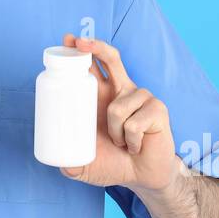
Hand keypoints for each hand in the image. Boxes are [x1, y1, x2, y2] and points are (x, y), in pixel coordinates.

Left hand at [58, 33, 180, 191]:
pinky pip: (134, 123)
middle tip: (79, 43)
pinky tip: (135, 145)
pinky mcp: (157, 109)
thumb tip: (60, 165)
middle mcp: (122, 90)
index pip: (93, 66)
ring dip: (115, 132)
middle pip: (111, 57)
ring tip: (120, 143)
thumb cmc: (115, 163)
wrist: (144, 178)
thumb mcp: (86, 165)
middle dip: (95, 46)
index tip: (68, 39)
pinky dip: (130, 140)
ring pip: (116, 108)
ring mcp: (142, 98)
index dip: (82, 50)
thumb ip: (71, 166)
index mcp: (103, 96)